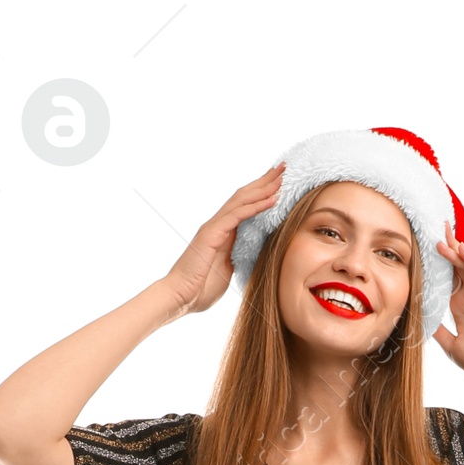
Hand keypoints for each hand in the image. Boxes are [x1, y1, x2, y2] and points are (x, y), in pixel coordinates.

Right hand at [162, 163, 285, 315]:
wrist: (180, 297)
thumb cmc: (200, 289)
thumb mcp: (228, 270)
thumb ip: (239, 257)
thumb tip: (254, 255)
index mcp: (222, 233)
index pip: (244, 206)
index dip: (261, 192)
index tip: (279, 182)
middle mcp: (218, 224)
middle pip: (244, 196)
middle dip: (264, 181)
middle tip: (283, 167)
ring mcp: (214, 227)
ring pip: (242, 200)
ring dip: (263, 188)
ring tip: (281, 177)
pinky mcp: (212, 234)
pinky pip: (238, 215)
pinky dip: (256, 206)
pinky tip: (272, 199)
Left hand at [430, 227, 463, 383]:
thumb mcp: (452, 346)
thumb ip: (438, 330)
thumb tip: (421, 319)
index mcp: (460, 306)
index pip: (445, 280)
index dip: (435, 266)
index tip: (422, 251)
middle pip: (456, 267)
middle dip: (446, 249)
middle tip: (434, 230)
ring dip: (456, 250)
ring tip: (444, 234)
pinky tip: (462, 249)